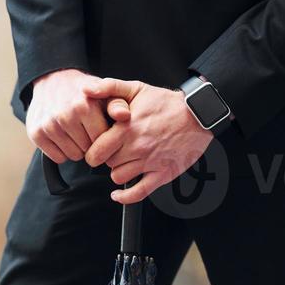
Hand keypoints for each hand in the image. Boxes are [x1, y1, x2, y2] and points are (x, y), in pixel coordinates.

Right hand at [26, 69, 129, 162]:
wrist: (53, 80)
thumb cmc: (84, 92)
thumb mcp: (105, 93)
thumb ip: (118, 104)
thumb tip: (124, 116)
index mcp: (85, 106)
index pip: (103, 141)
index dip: (104, 138)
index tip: (101, 129)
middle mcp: (65, 115)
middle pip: (88, 150)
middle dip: (91, 144)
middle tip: (86, 130)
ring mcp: (48, 125)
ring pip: (73, 156)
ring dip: (77, 148)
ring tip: (75, 132)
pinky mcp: (36, 133)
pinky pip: (57, 158)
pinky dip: (62, 151)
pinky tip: (63, 137)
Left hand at [84, 78, 213, 202]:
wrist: (198, 114)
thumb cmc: (167, 102)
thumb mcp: (137, 88)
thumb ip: (110, 87)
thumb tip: (87, 89)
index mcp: (128, 128)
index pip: (96, 149)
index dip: (93, 149)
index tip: (96, 146)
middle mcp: (137, 146)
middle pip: (107, 163)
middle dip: (106, 158)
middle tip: (112, 151)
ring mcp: (150, 162)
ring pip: (119, 177)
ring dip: (118, 171)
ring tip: (124, 161)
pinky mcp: (162, 173)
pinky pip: (139, 193)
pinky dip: (125, 197)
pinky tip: (118, 195)